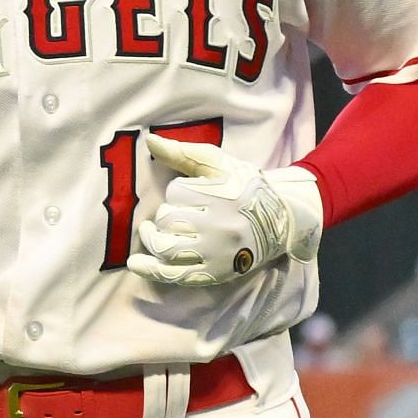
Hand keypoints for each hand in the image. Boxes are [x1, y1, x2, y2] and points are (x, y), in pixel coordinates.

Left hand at [126, 134, 322, 286]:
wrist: (282, 220)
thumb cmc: (245, 187)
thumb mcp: (218, 163)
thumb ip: (183, 153)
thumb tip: (150, 141)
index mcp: (222, 196)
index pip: (177, 192)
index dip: (177, 191)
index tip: (190, 193)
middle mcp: (219, 227)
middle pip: (169, 220)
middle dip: (164, 215)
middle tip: (172, 213)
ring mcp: (216, 253)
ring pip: (167, 248)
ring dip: (152, 239)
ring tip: (150, 231)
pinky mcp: (215, 273)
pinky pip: (175, 275)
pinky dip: (150, 269)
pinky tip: (135, 263)